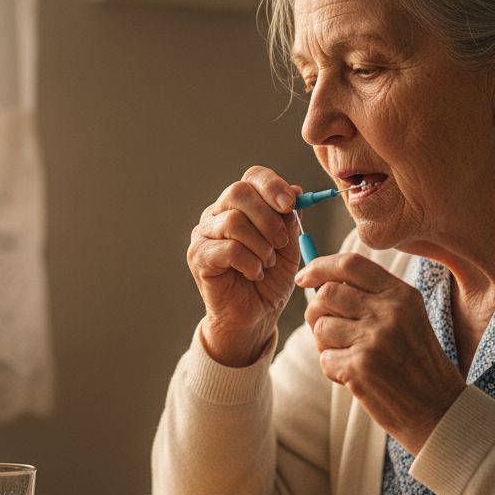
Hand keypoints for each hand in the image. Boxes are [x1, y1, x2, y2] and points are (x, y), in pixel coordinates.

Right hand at [188, 166, 302, 366]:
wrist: (256, 316)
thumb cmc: (270, 280)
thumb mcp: (289, 246)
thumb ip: (290, 219)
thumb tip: (296, 190)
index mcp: (240, 205)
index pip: (252, 177)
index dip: (272, 185)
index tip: (291, 203)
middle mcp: (217, 214)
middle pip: (238, 192)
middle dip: (268, 217)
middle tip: (281, 242)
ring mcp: (204, 234)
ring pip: (234, 221)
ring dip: (260, 245)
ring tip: (267, 264)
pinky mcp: (198, 257)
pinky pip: (228, 249)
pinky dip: (250, 263)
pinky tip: (255, 275)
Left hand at [295, 253, 464, 453]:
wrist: (438, 409)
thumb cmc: (416, 364)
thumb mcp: (408, 318)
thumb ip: (372, 297)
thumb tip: (320, 283)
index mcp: (401, 294)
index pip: (351, 264)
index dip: (320, 267)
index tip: (304, 276)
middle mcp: (389, 311)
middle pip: (327, 293)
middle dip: (316, 311)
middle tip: (327, 330)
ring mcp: (374, 339)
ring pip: (321, 327)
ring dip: (325, 345)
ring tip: (350, 357)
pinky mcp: (360, 367)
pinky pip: (325, 358)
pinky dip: (333, 369)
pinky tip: (355, 377)